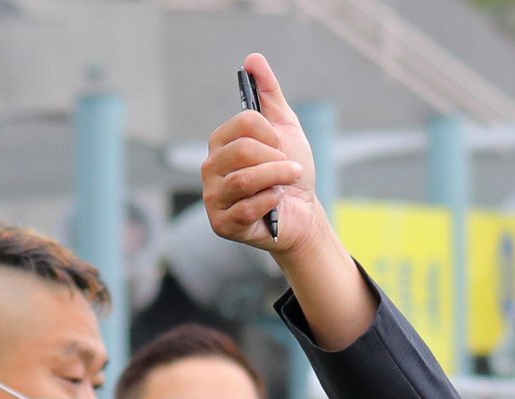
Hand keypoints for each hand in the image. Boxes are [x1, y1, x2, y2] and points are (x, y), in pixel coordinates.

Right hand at [202, 54, 319, 254]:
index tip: (283, 148)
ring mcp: (213, 196)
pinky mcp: (221, 223)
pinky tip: (277, 203)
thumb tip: (253, 59)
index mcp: (221, 142)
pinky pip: (248, 207)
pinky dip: (272, 202)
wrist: (304, 216)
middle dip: (278, 161)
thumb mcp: (286, 129)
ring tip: (289, 184)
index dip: (273, 135)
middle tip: (290, 170)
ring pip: (246, 179)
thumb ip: (269, 95)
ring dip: (278, 180)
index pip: (245, 123)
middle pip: (244, 150)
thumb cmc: (291, 174)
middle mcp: (210, 167)